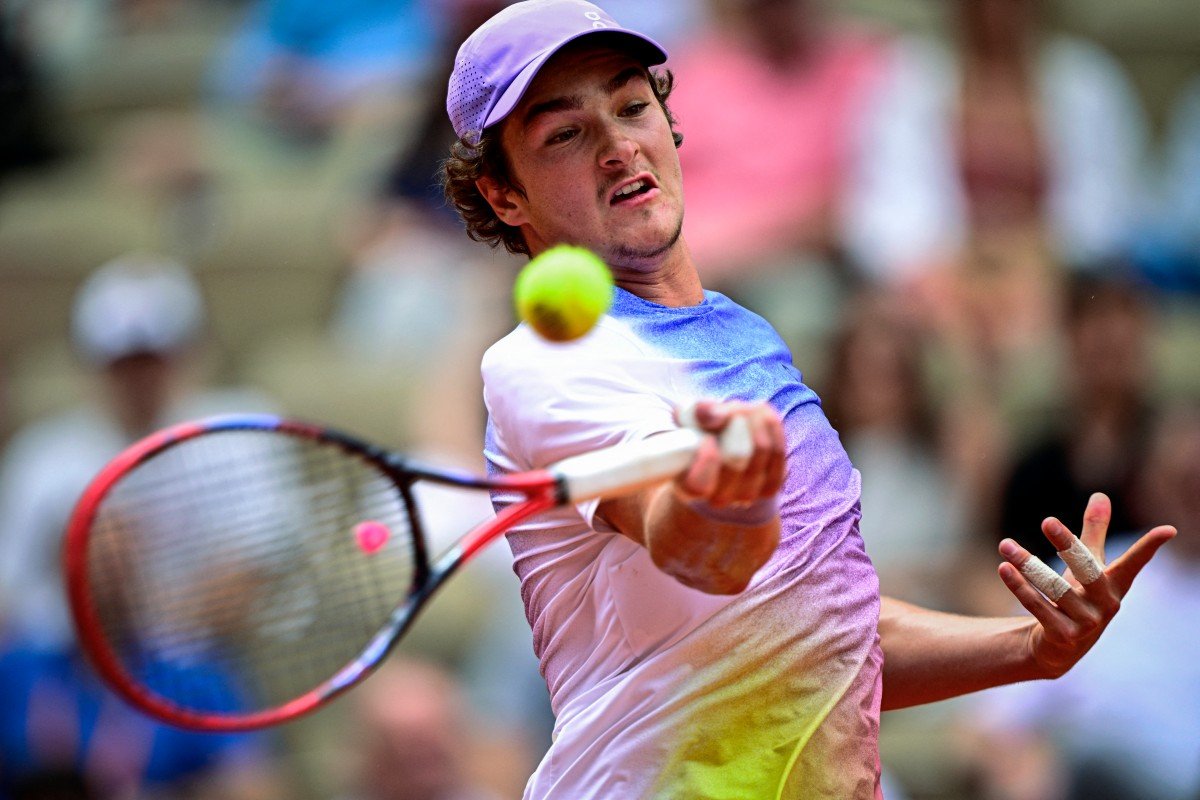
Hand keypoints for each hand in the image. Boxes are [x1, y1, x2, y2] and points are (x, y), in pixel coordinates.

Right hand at [673, 399, 785, 508]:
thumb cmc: (700, 432)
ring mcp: (746, 495)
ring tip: (745, 408)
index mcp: (688, 486)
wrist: (723, 447)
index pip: (698, 485)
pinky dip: (770, 426)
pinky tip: (760, 416)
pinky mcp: (770, 487)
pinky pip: (777, 450)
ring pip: (761, 449)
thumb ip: (695, 412)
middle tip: (733, 409)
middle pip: (736, 457)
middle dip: (736, 422)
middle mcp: (717, 498)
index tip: (708, 437)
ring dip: (755, 419)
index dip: (707, 458)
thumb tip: (715, 417)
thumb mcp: (688, 418)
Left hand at [997, 493, 1175, 677]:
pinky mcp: (1062, 635)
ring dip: (1027, 564)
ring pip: (1053, 588)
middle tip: (1047, 520)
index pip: (1134, 563)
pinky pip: (1038, 606)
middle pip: (1087, 569)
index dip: (1149, 547)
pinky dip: (1019, 586)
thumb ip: (1094, 531)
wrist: (1060, 647)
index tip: (1168, 530)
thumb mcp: (1088, 565)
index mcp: (1114, 585)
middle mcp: (1105, 604)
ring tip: (1005, 544)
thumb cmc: (1079, 596)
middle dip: (1068, 545)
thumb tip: (1100, 495)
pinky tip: (1005, 568)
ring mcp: (1085, 622)